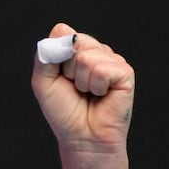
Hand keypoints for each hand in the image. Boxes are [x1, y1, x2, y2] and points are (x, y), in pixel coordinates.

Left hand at [31, 24, 134, 155]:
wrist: (82, 138)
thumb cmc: (65, 112)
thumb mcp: (43, 81)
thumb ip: (46, 54)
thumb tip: (62, 30)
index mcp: (79, 51)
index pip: (64, 33)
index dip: (57, 57)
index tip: (61, 78)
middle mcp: (97, 53)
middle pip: (76, 41)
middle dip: (68, 69)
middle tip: (76, 88)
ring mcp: (112, 62)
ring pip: (88, 57)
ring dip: (82, 81)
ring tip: (88, 94)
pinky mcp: (125, 74)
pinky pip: (103, 69)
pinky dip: (97, 86)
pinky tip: (101, 96)